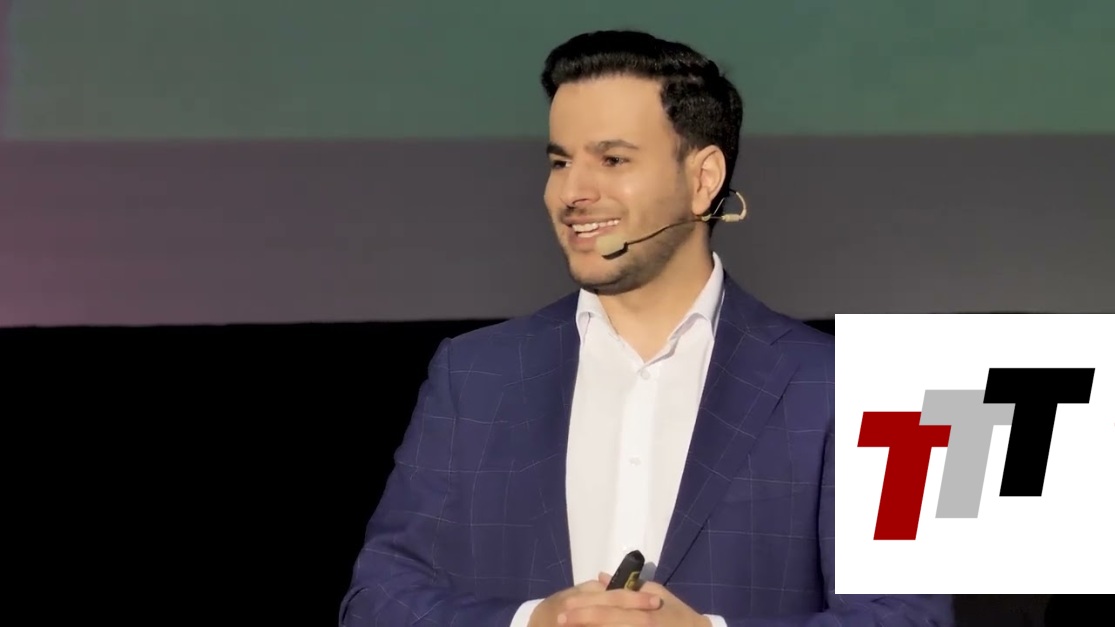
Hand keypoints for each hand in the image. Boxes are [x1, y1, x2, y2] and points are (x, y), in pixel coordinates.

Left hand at [553, 572, 711, 625]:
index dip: (584, 608)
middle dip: (580, 620)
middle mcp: (641, 622)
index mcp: (643, 608)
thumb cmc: (676, 613)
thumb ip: (629, 587)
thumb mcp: (657, 593)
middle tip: (558, 620)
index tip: (564, 609)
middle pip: (605, 621)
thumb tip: (601, 578)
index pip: (609, 605)